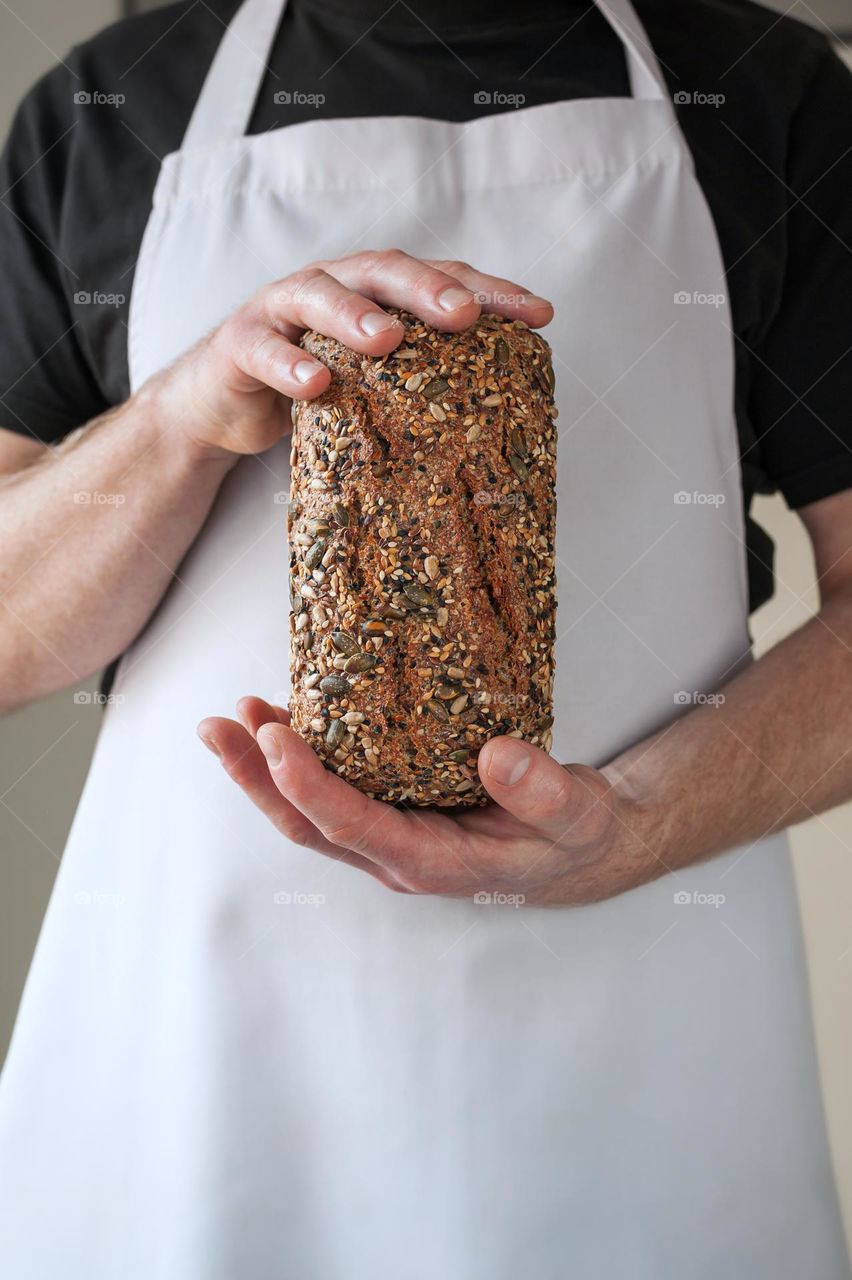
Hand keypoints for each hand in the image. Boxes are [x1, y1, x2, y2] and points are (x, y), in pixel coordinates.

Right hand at [144, 251, 552, 461]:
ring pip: (319, 293)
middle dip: (428, 288)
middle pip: (384, 269)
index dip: (489, 293)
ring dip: (356, 314)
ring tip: (388, 340)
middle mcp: (334, 284)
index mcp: (375, 293)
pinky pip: (264, 347)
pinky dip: (290, 362)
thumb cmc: (312, 389)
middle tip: (465, 315)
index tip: (540, 316)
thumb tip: (503, 422)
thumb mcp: (373, 386)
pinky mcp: (240, 342)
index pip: (439, 280)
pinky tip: (316, 383)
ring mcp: (282, 308)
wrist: (222, 406)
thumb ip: (420, 382)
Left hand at [198, 698, 658, 905]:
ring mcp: (388, 835)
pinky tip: (284, 718)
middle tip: (219, 725)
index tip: (276, 738)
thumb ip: (544, 791)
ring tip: (234, 714)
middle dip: (257, 776)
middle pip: (307, 823)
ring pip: (309, 810)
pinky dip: (300, 757)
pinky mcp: (392, 811)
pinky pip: (333, 789)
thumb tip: (495, 756)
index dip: (307, 785)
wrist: (579, 846)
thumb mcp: (577, 814)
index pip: (353, 826)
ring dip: (265, 766)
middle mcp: (395, 854)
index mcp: (432, 861)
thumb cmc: (574, 833)